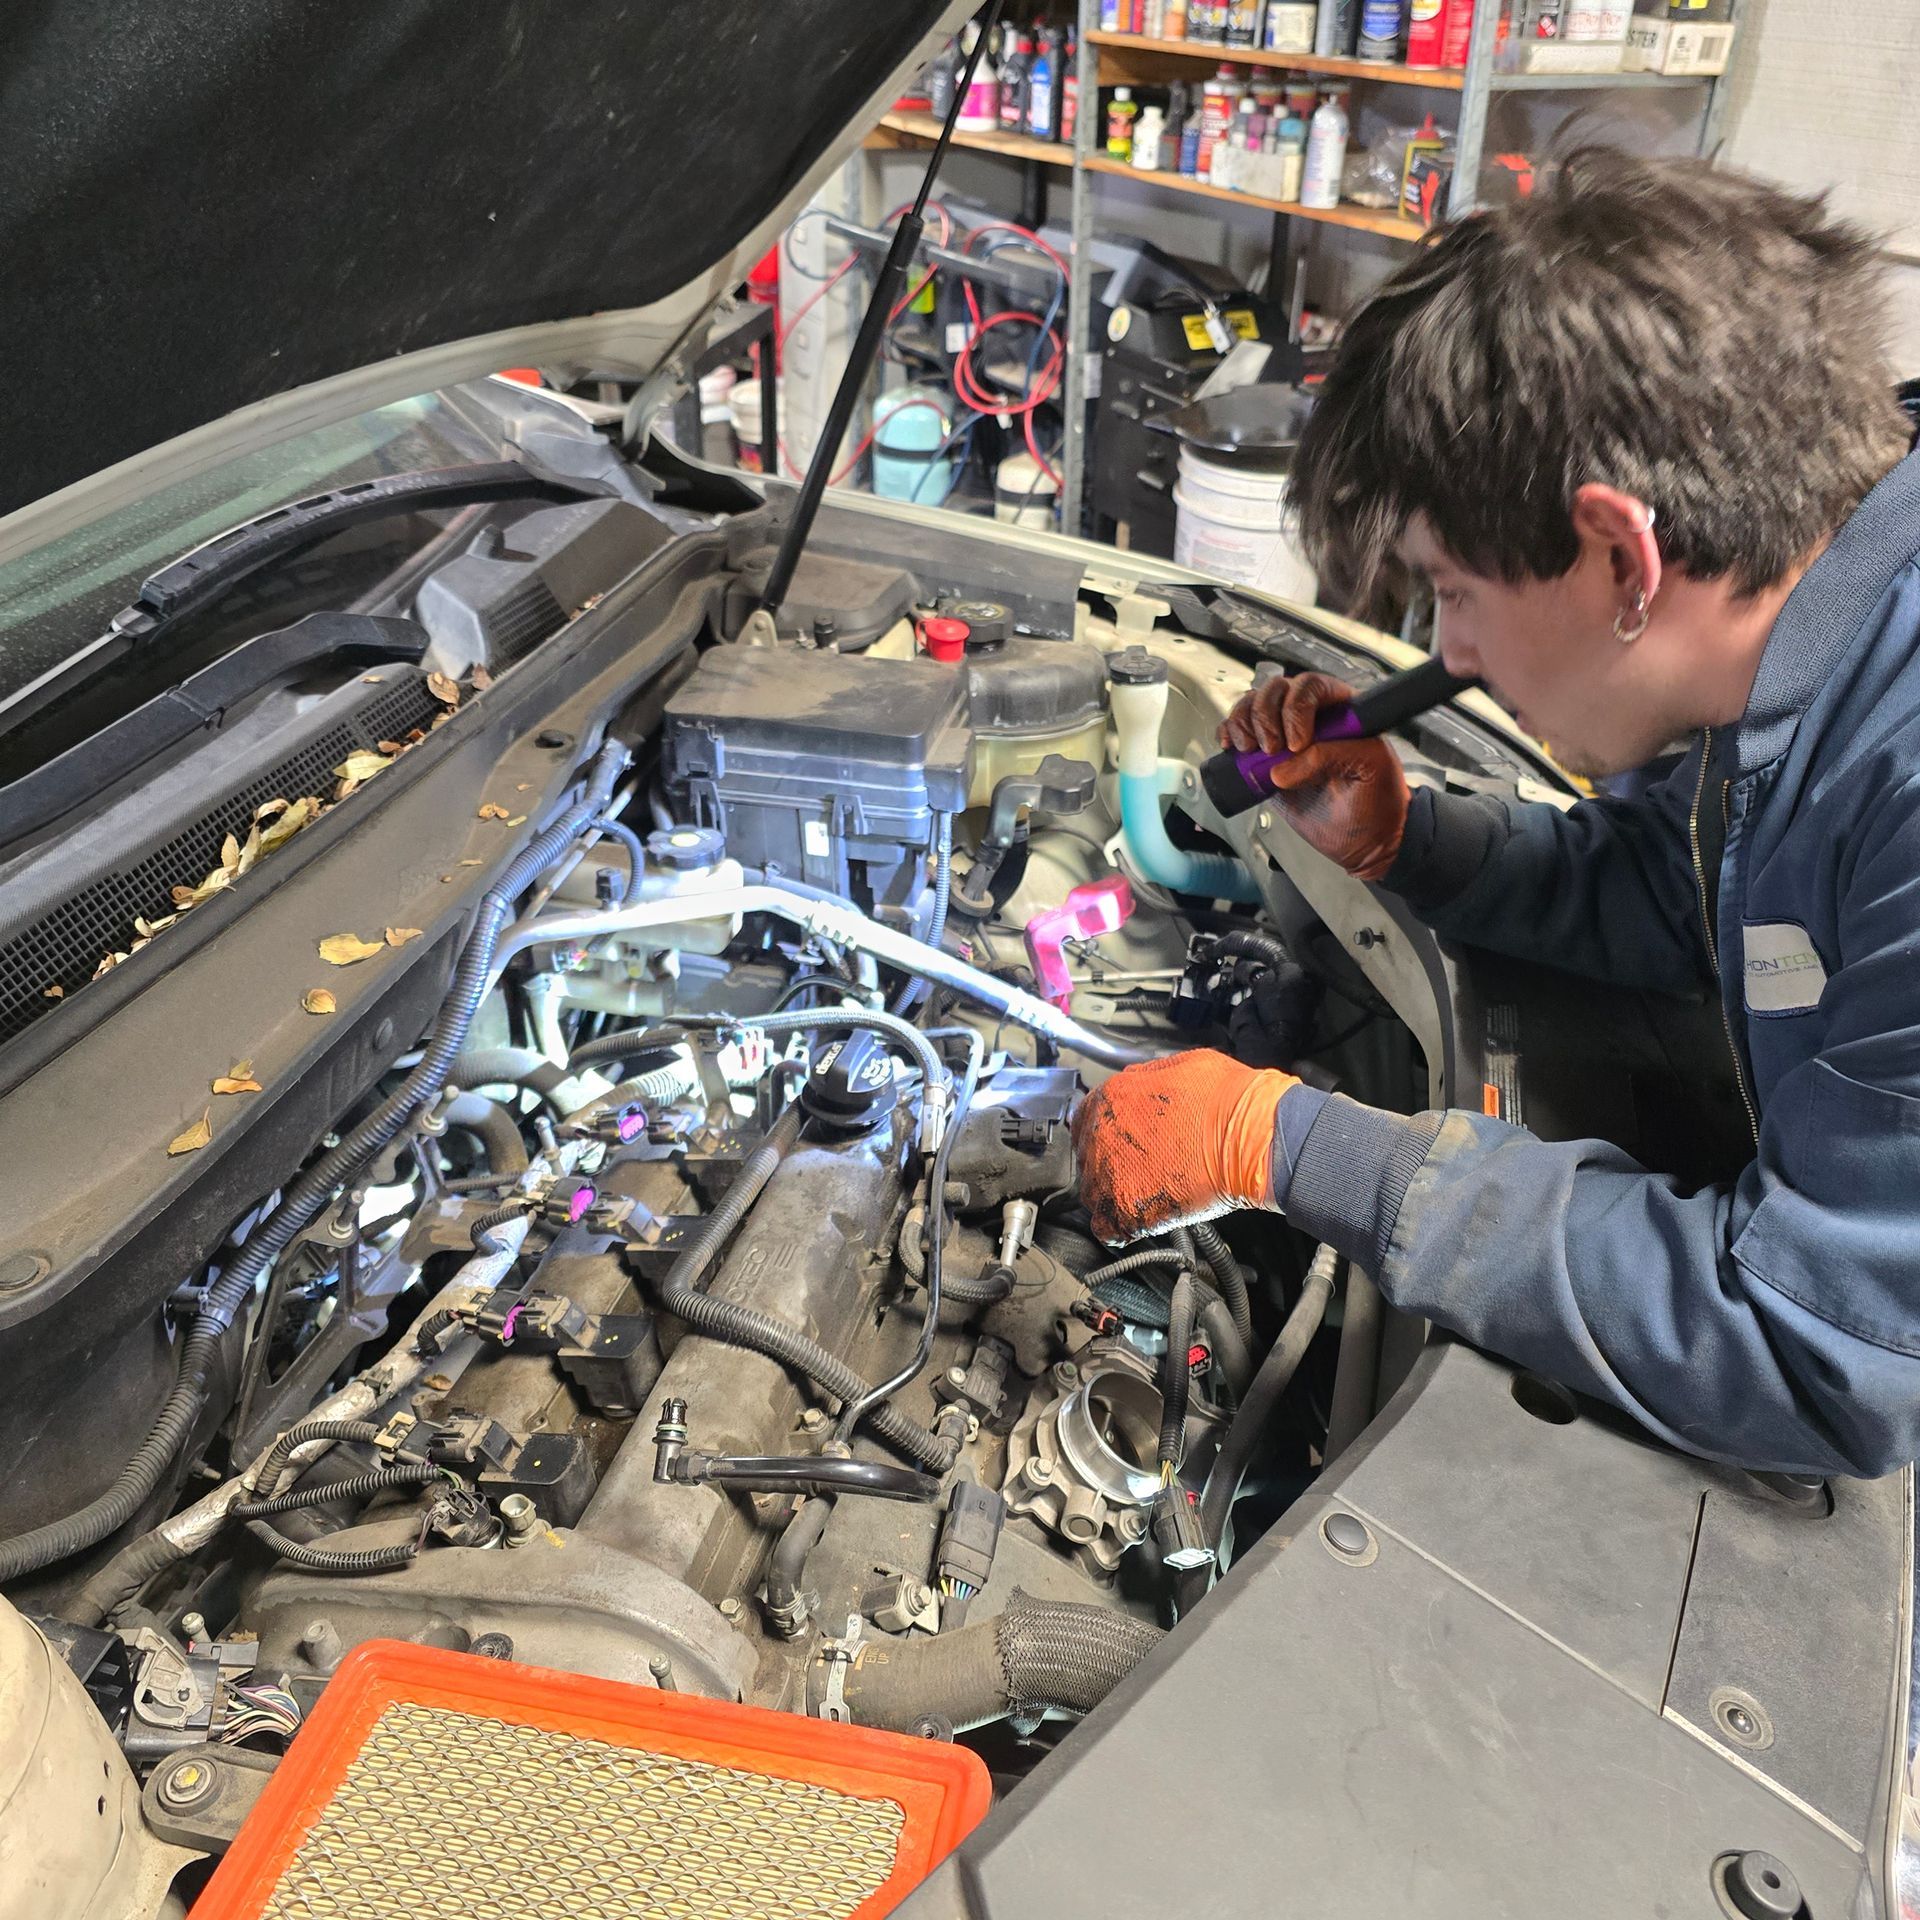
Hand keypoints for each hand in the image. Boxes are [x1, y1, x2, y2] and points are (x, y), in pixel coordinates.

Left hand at [1073, 1050, 1300, 1245]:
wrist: (1249, 1136)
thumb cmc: (1225, 1098)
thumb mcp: (1179, 1065)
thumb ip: (1145, 1078)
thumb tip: (1136, 1083)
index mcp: (1110, 1098)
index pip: (1084, 1119)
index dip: (1102, 1132)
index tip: (1117, 1141)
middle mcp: (1100, 1137)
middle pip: (1087, 1157)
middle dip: (1108, 1162)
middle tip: (1138, 1167)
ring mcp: (1110, 1177)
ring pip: (1092, 1194)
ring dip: (1112, 1195)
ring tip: (1142, 1194)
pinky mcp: (1127, 1211)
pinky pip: (1107, 1228)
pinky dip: (1120, 1228)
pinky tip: (1139, 1220)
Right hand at [1220, 671, 1409, 881]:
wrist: (1365, 842)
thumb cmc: (1377, 803)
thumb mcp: (1370, 768)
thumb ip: (1332, 755)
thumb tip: (1283, 767)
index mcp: (1343, 712)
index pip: (1312, 687)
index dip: (1296, 709)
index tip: (1297, 743)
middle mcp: (1312, 719)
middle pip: (1276, 691)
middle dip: (1265, 717)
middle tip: (1272, 750)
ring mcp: (1286, 738)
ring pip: (1253, 706)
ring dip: (1244, 723)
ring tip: (1252, 751)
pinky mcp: (1266, 762)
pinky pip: (1240, 734)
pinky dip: (1229, 734)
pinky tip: (1234, 749)